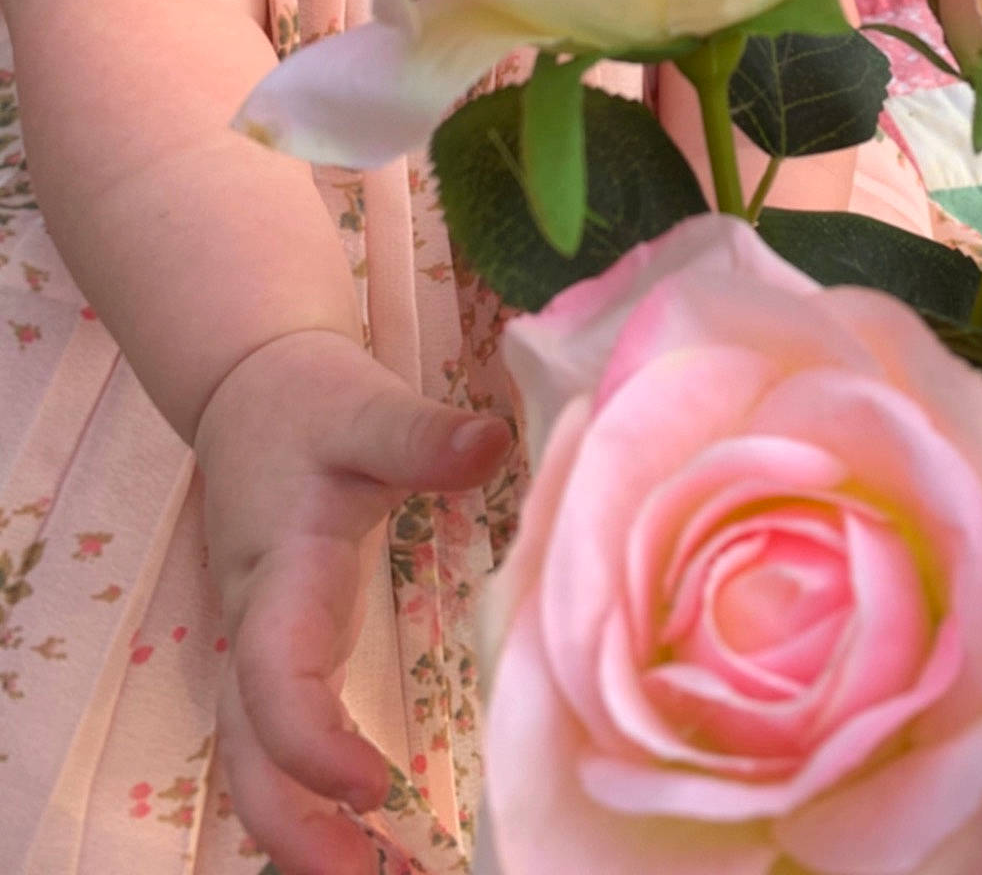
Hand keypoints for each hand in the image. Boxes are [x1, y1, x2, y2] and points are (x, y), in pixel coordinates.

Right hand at [193, 329, 512, 874]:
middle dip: (289, 826)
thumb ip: (424, 435)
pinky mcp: (287, 650)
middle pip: (246, 750)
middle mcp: (261, 625)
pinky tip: (368, 841)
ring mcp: (267, 644)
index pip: (273, 676)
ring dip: (298, 828)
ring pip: (255, 758)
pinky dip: (311, 798)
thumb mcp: (365, 409)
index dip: (311, 740)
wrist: (252, 392)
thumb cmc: (307, 404)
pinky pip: (284, 739)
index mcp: (278, 573)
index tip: (373, 787)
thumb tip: (495, 443)